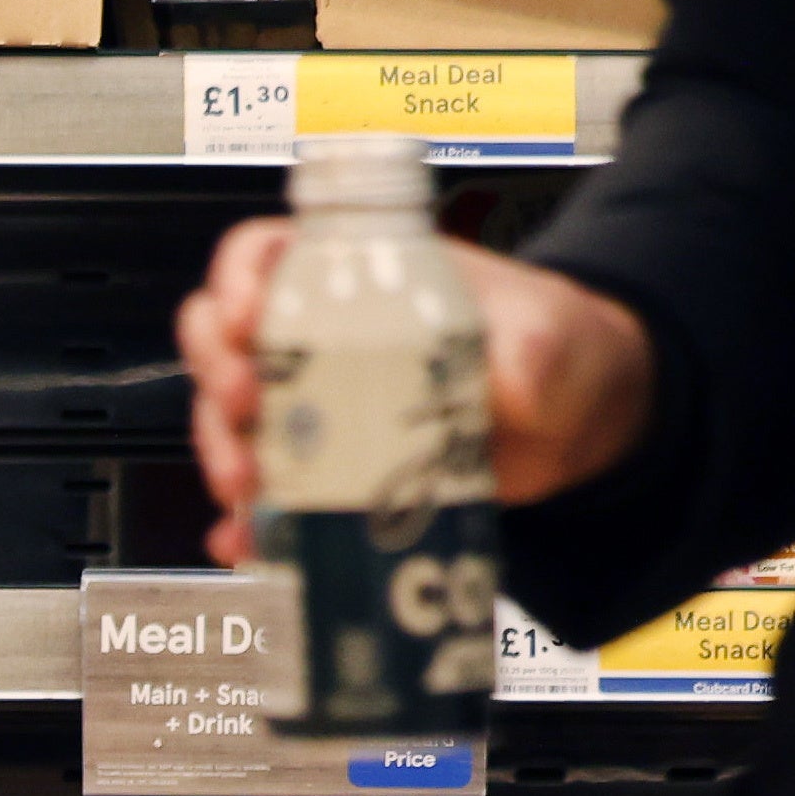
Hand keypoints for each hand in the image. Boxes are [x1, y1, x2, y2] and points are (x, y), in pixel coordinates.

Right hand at [177, 216, 663, 565]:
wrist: (576, 415)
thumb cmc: (553, 343)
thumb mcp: (547, 334)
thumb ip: (530, 350)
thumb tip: (503, 383)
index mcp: (360, 278)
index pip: (267, 255)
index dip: (237, 280)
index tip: (244, 317)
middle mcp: (325, 339)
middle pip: (228, 343)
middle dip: (218, 380)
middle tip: (244, 413)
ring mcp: (323, 407)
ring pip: (235, 422)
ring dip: (227, 454)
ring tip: (248, 490)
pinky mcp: (332, 470)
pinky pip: (270, 494)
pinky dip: (251, 522)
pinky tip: (250, 540)